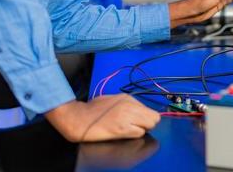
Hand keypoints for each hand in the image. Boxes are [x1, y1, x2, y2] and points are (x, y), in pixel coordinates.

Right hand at [45, 95, 160, 141]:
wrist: (79, 118)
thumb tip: (138, 111)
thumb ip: (127, 104)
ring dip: (142, 129)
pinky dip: (134, 135)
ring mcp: (127, 117)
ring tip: (129, 130)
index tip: (139, 121)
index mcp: (127, 98)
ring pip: (149, 125)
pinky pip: (139, 133)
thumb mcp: (112, 100)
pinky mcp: (122, 129)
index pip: (150, 110)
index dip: (146, 118)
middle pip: (154, 118)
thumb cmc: (93, 109)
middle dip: (148, 124)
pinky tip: (123, 134)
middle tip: (137, 127)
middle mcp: (130, 106)